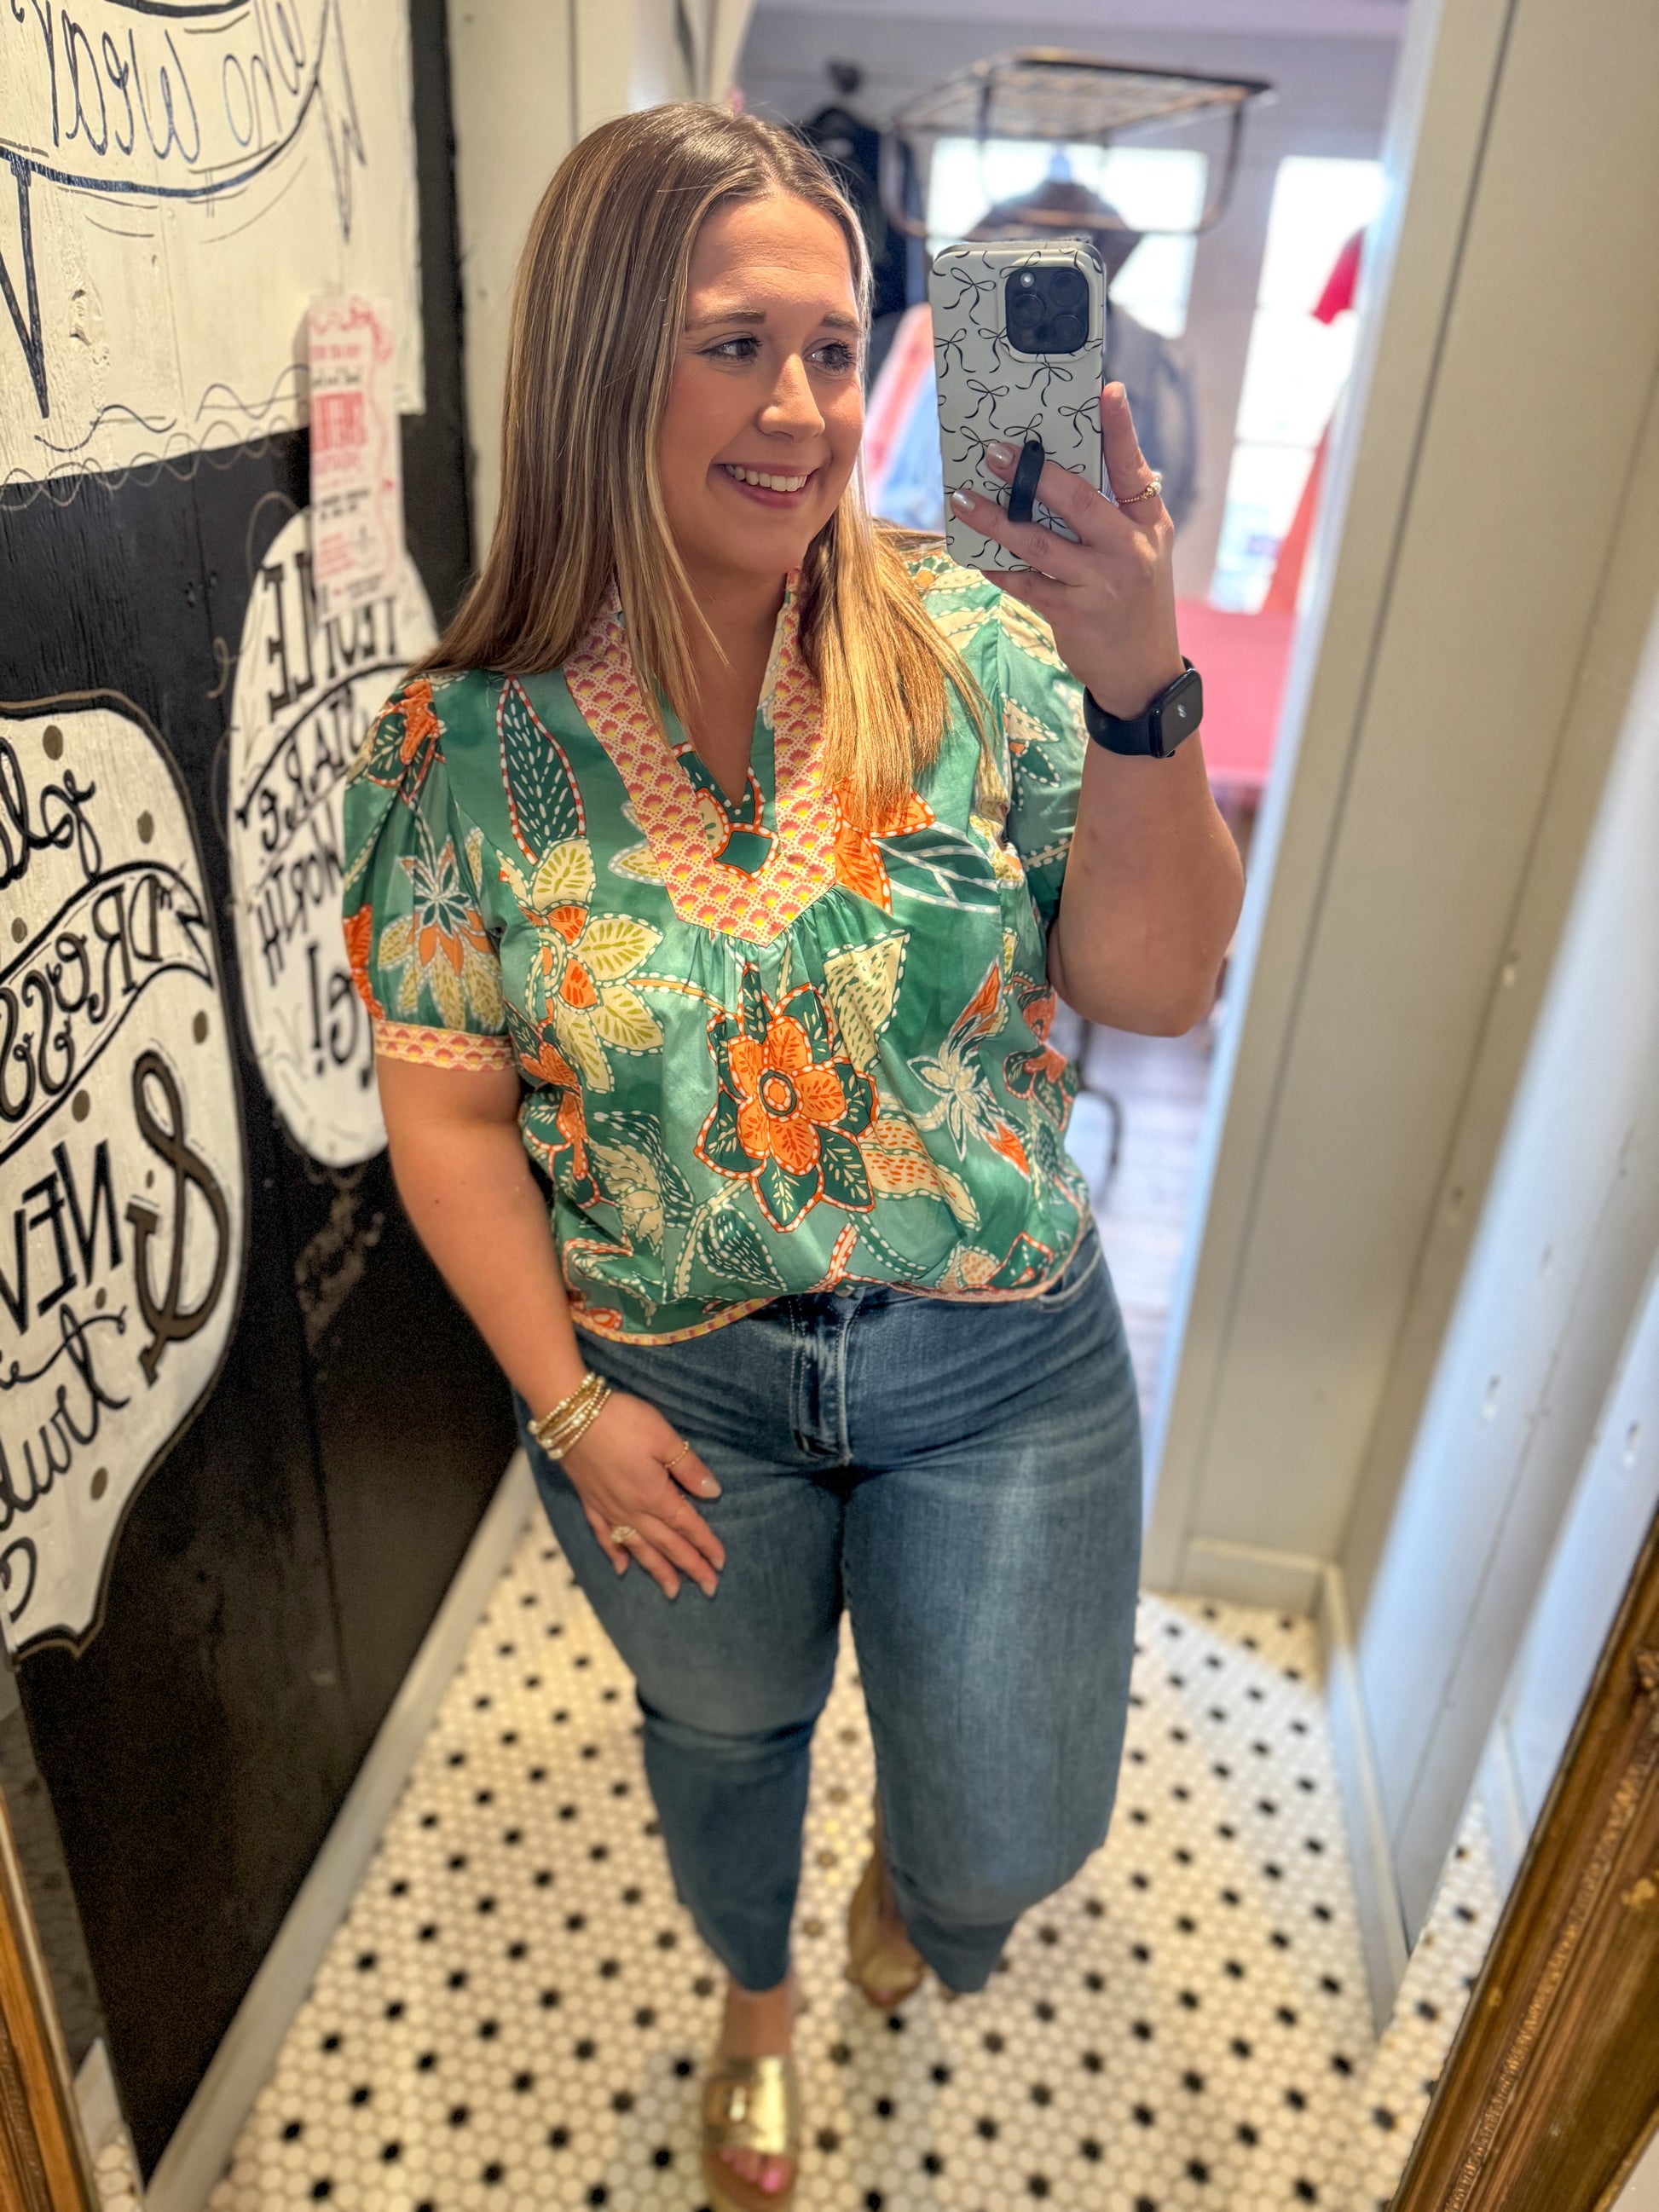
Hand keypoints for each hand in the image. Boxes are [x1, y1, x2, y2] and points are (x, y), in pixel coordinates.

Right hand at [560, 1392, 725, 1598]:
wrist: (570, 1414)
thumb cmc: (621, 1420)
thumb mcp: (663, 1437)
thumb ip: (688, 1467)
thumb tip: (713, 1492)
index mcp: (655, 1495)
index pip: (687, 1525)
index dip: (706, 1544)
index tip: (721, 1564)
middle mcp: (633, 1510)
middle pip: (667, 1545)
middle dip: (690, 1567)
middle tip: (709, 1588)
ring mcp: (609, 1508)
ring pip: (638, 1548)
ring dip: (657, 1570)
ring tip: (672, 1592)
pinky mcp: (590, 1501)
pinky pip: (604, 1536)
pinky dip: (614, 1553)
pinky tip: (621, 1568)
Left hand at [947, 382, 1183, 719]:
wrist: (1143, 672)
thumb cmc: (1137, 598)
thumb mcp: (1146, 549)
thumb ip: (1119, 509)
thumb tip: (1075, 466)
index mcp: (1148, 525)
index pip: (1133, 470)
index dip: (1121, 430)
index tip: (1107, 391)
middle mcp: (1128, 551)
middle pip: (1077, 501)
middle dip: (1034, 474)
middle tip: (995, 452)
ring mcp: (1100, 584)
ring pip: (1040, 544)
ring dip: (996, 520)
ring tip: (964, 499)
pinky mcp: (1074, 615)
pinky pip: (1025, 585)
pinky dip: (998, 567)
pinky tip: (975, 552)